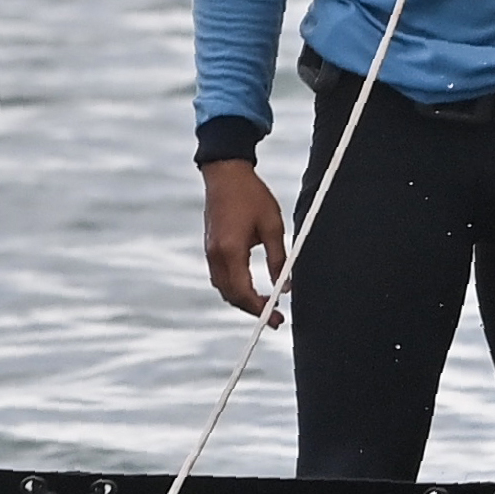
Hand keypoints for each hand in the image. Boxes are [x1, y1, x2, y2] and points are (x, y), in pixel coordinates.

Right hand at [201, 159, 287, 320]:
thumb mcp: (273, 227)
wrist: (226, 174)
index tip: (276, 319)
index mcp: (230, 251)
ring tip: (265, 305)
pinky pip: (220, 277)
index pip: (243, 293)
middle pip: (231, 296)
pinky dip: (234, 288)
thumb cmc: (253, 196)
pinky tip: (250, 290)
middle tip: (275, 318)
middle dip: (252, 310)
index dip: (259, 310)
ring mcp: (209, 252)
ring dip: (242, 300)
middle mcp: (215, 256)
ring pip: (223, 289)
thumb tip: (285, 288)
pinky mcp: (210, 248)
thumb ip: (279, 259)